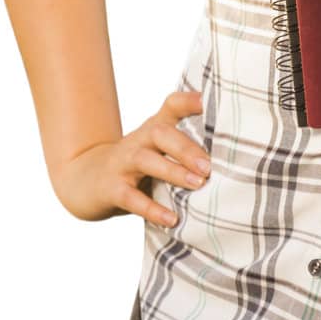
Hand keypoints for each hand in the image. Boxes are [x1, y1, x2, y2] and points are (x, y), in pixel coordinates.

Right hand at [52, 90, 211, 229]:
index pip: (171, 105)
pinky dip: (152, 209)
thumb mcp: (158, 150)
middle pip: (160, 132)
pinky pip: (131, 198)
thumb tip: (234, 155)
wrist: (86, 182)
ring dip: (173, 172)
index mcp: (154, 129)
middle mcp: (138, 140)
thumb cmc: (138, 166)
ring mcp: (122, 163)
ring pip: (145, 160)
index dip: (189, 100)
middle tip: (209, 166)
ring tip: (198, 184)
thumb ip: (188, 147)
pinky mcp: (112, 189)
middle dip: (186, 147)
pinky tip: (171, 219)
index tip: (208, 100)